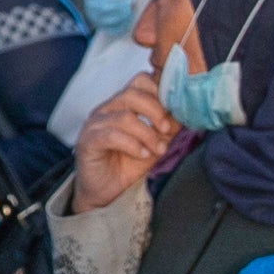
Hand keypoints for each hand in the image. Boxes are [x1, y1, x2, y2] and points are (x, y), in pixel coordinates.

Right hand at [71, 76, 181, 208]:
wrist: (105, 193)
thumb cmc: (128, 165)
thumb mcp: (155, 144)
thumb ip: (167, 127)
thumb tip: (185, 113)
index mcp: (123, 104)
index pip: (141, 80)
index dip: (160, 91)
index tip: (175, 110)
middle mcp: (108, 108)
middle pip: (132, 93)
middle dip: (155, 110)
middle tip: (166, 130)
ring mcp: (95, 123)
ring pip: (125, 116)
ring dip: (147, 134)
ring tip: (158, 149)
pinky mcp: (88, 140)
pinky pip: (111, 135)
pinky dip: (132, 145)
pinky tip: (142, 155)